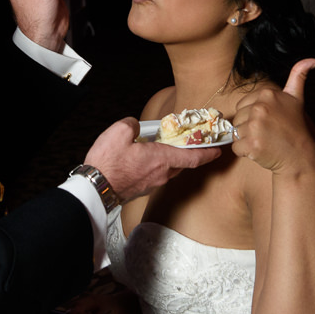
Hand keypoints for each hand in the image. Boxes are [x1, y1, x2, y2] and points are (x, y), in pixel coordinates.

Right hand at [83, 118, 220, 201]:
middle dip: (188, 154)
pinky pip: (156, 175)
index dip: (208, 153)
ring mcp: (152, 184)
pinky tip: (146, 159)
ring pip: (168, 170)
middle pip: (182, 164)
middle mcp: (161, 174)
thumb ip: (133, 125)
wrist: (96, 189)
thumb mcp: (119, 132)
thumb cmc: (108, 164)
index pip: (193, 157)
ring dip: (171, 160)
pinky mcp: (142, 189)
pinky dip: (157, 166)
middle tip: (190, 144)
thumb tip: (136, 126)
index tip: (218, 150)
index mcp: (161, 159)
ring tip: (164, 149)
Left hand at [229, 58, 314, 172]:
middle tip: (268, 133)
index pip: (243, 105)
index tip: (269, 121)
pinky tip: (261, 150)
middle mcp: (260, 107)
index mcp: (267, 94)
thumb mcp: (297, 98)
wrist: (301, 156)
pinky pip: (236, 147)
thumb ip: (299, 75)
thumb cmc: (296, 128)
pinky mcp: (252, 144)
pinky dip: (246, 152)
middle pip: (238, 118)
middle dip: (249, 128)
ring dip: (247, 140)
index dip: (253, 115)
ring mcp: (255, 126)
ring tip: (266, 141)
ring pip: (236, 133)